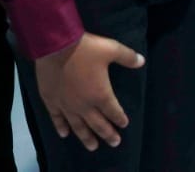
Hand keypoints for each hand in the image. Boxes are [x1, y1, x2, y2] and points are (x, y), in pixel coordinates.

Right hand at [34, 33, 143, 151]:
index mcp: (101, 95)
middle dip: (108, 134)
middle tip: (115, 143)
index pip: (113, 111)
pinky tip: (64, 135)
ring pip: (78, 126)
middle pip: (98, 124)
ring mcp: (67, 105)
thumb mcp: (111, 49)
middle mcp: (84, 105)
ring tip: (93, 147)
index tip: (124, 125)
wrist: (56, 46)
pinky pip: (57, 119)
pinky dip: (61, 127)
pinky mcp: (52, 101)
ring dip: (86, 137)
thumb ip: (127, 57)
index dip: (119, 119)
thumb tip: (142, 61)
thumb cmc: (86, 48)